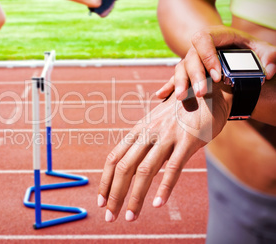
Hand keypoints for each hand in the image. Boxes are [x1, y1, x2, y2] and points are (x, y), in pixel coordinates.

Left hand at [98, 81, 231, 221]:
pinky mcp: (188, 141)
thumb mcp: (157, 124)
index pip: (114, 158)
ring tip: (129, 217)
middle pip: (124, 167)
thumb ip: (146, 143)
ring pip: (145, 171)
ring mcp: (168, 136)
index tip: (101, 200)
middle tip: (109, 217)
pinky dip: (165, 187)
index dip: (106, 181)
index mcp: (139, 130)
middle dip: (114, 194)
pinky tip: (158, 204)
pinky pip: (173, 167)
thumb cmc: (180, 112)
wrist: (208, 92)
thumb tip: (136, 167)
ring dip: (135, 197)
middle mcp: (149, 133)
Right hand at [156, 26, 275, 99]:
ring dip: (179, 83)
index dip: (207, 57)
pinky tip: (160, 96)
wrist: (234, 49)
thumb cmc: (249, 48)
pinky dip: (168, 86)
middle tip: (201, 93)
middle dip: (194, 76)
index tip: (217, 76)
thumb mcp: (261, 48)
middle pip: (190, 58)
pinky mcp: (188, 71)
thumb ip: (269, 56)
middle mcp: (200, 47)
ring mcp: (192, 59)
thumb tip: (269, 71)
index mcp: (215, 35)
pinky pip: (175, 77)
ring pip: (180, 68)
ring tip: (180, 98)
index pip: (203, 40)